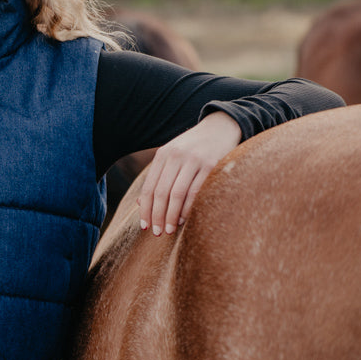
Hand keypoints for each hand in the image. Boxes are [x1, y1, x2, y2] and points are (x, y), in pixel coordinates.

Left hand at [138, 111, 241, 234]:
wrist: (221, 127)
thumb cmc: (194, 147)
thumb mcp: (172, 156)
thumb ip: (157, 176)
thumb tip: (139, 203)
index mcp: (163, 154)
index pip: (149, 187)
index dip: (145, 209)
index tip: (144, 226)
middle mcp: (176, 156)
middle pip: (161, 193)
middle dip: (157, 215)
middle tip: (158, 232)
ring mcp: (194, 160)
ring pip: (177, 194)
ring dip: (172, 216)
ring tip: (170, 229)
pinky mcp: (211, 165)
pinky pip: (196, 192)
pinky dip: (188, 208)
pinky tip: (185, 219)